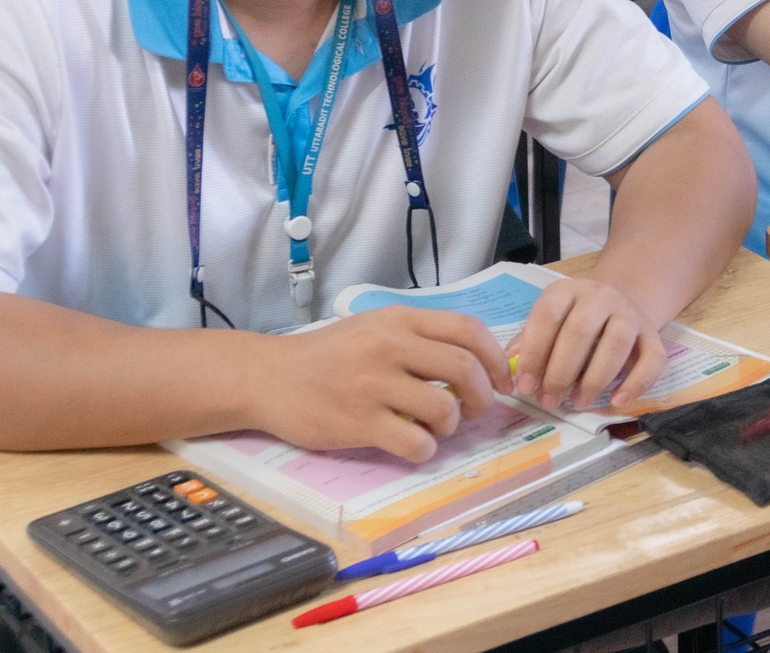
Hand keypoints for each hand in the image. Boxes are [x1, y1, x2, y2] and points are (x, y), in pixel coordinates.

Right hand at [248, 305, 510, 462]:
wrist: (268, 378)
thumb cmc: (327, 355)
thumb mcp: (374, 328)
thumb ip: (419, 338)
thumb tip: (475, 363)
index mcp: (399, 320)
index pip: (468, 330)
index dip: (496, 358)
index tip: (502, 380)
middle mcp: (389, 346)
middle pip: (464, 369)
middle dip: (483, 396)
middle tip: (476, 409)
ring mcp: (373, 385)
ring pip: (444, 408)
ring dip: (452, 425)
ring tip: (437, 427)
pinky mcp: (358, 423)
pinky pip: (414, 442)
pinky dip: (425, 450)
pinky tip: (414, 446)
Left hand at [505, 275, 664, 412]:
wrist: (623, 300)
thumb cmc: (575, 318)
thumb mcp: (550, 319)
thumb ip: (530, 339)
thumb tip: (511, 366)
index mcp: (568, 291)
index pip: (548, 316)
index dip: (534, 352)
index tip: (525, 386)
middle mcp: (601, 297)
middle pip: (581, 330)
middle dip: (561, 371)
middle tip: (549, 400)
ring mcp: (630, 314)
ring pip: (617, 343)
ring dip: (594, 378)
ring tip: (577, 402)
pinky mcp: (653, 335)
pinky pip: (652, 359)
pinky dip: (636, 382)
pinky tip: (617, 401)